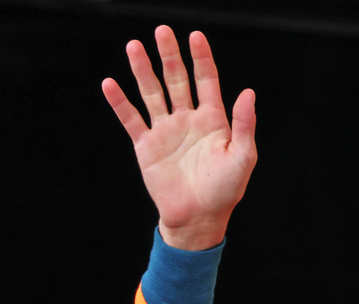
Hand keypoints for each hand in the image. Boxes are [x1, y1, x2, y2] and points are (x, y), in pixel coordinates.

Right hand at [102, 26, 256, 250]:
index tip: (196, 36)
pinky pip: (131, 120)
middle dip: (170, 56)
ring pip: (152, 93)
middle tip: (162, 31)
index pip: (207, 81)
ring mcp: (166, 131)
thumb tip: (249, 92)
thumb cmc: (225, 190)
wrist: (199, 217)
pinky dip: (120, 102)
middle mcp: (188, 120)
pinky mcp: (147, 146)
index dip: (201, 59)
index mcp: (213, 120)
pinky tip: (110, 84)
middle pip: (177, 80)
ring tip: (134, 46)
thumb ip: (245, 125)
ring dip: (142, 70)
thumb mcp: (243, 157)